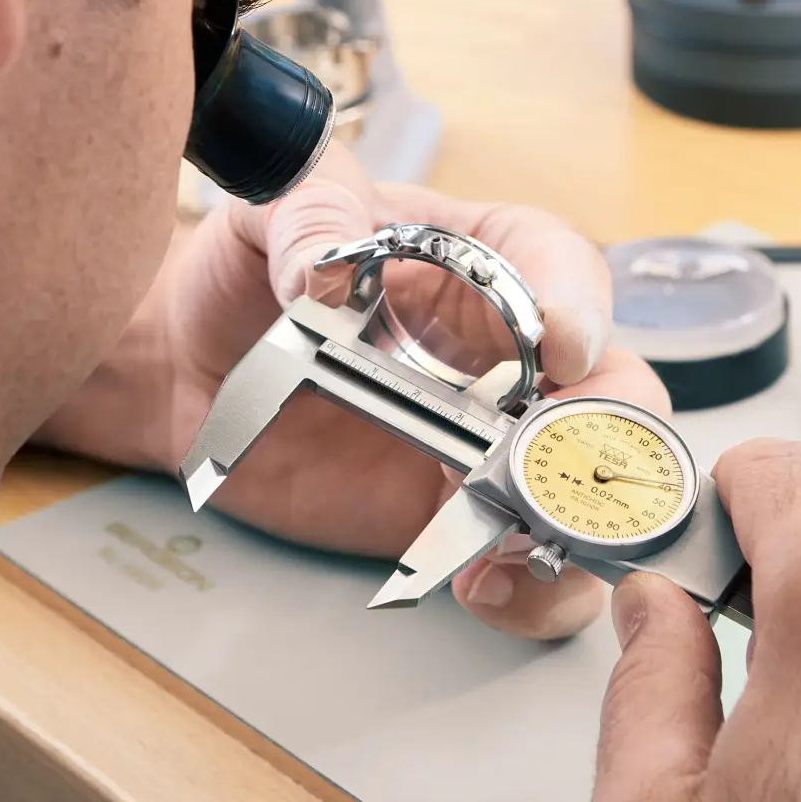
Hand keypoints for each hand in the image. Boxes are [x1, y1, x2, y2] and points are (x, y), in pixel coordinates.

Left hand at [38, 145, 669, 639]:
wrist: (188, 371)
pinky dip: (533, 589)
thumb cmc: (246, 274)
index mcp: (483, 257)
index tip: (562, 342)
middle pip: (612, 388)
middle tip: (561, 468)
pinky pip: (532, 563)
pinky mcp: (463, 520)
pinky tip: (486, 588)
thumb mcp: (268, 211)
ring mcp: (496, 442)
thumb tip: (324, 264)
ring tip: (522, 549)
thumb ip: (305, 213)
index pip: (560, 264)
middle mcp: (511, 351)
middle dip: (607, 434)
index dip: (576, 302)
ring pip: (595, 492)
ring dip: (583, 528)